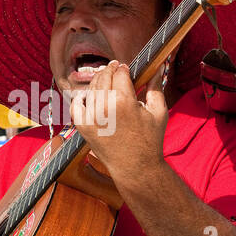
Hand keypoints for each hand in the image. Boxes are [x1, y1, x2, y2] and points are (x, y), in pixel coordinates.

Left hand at [69, 61, 167, 183]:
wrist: (135, 167)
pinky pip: (77, 104)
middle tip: (114, 68)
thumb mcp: (159, 112)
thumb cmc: (150, 141)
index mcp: (124, 101)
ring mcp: (91, 117)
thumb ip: (156, 87)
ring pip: (91, 88)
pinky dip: (81, 97)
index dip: (123, 68)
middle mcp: (105, 107)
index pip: (120, 73)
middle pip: (103, 76)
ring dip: (98, 81)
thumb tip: (157, 68)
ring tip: (105, 81)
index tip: (125, 67)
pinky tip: (89, 95)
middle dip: (110, 70)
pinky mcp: (82, 127)